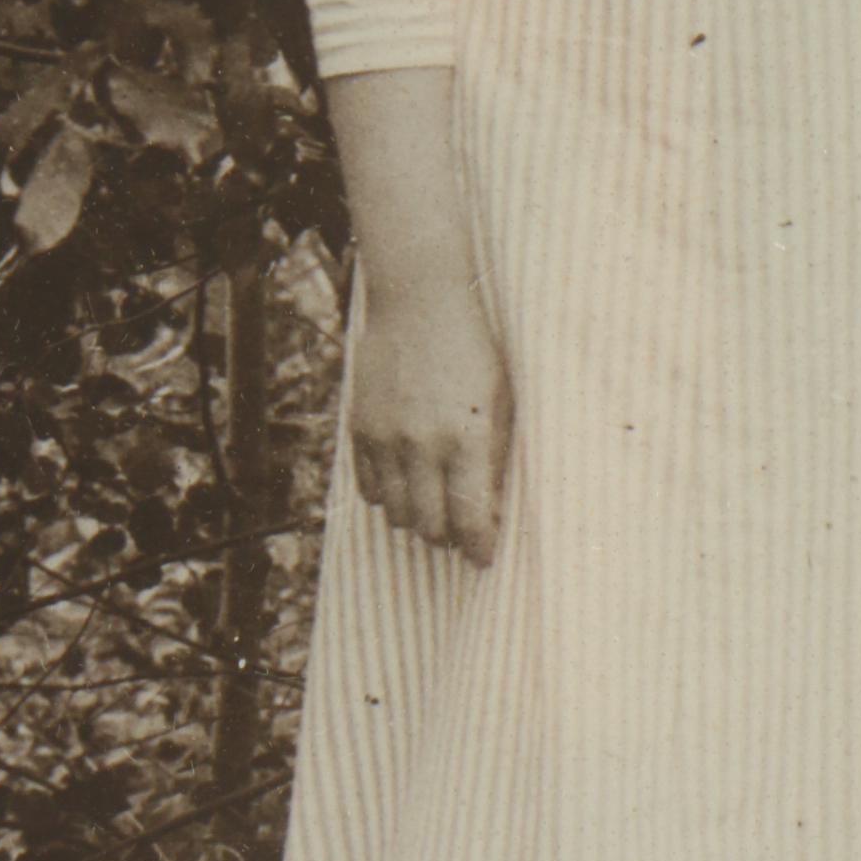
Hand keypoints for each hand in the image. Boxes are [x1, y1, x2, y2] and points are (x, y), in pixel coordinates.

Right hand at [348, 275, 512, 564]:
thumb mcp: (500, 401)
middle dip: (447, 538)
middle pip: (429, 525)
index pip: (470, 518)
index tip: (484, 557)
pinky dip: (387, 497)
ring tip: (432, 511)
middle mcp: (423, 444)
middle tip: (459, 535)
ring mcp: (386, 438)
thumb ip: (494, 456)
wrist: (420, 303)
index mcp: (467, 438)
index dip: (478, 546)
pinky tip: (404, 486)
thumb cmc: (474, 351)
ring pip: (396, 512)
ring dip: (416, 520)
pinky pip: (369, 489)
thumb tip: (490, 511)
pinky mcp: (361, 429)